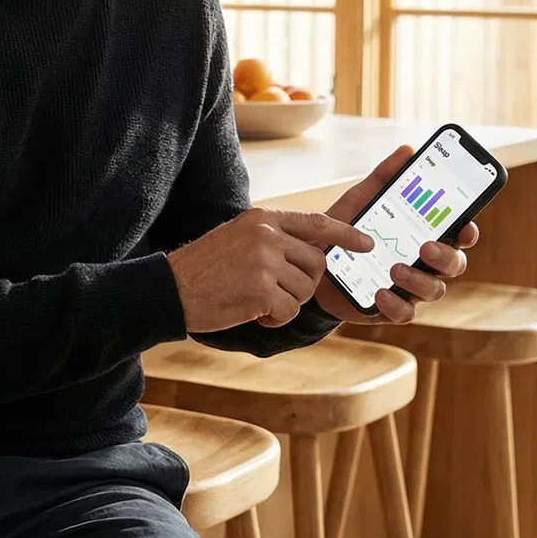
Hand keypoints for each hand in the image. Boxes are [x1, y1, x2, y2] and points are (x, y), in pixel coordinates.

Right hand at [171, 208, 374, 331]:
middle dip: (305, 284)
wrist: (169, 289)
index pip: (316, 222)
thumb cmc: (203, 268)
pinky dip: (275, 318)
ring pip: (305, 290)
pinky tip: (253, 314)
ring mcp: (264, 261)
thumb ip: (274, 238)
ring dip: (287, 303)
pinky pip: (290, 310)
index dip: (346, 233)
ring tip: (257, 302)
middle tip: (278, 293)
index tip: (367, 242)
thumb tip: (318, 247)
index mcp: (261, 219)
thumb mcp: (238, 238)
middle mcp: (266, 235)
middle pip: (317, 263)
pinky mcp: (261, 290)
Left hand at [309, 145, 476, 324]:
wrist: (310, 264)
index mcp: (423, 236)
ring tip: (395, 269)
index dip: (467, 232)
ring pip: (434, 290)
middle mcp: (424, 264)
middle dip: (446, 257)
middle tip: (426, 247)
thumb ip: (383, 178)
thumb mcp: (360, 201)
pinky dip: (396, 304)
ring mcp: (409, 288)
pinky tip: (380, 292)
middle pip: (454, 264)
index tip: (466, 226)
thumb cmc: (344, 230)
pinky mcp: (390, 308)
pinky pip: (405, 313)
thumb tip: (407, 150)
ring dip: (419, 280)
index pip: (457, 235)